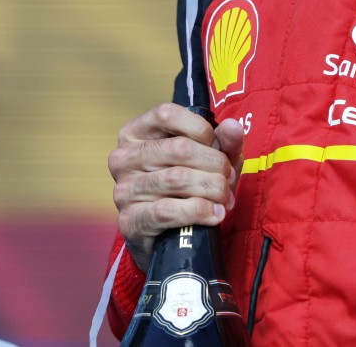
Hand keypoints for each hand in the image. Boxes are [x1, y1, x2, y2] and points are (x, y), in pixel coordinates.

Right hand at [108, 102, 244, 269]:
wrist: (169, 241)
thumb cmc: (186, 190)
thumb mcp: (208, 161)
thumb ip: (223, 142)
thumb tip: (232, 127)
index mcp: (135, 133)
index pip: (166, 114)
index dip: (201, 129)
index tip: (218, 147)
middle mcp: (123, 158)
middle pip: (179, 148)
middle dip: (215, 164)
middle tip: (228, 180)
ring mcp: (123, 189)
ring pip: (177, 178)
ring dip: (212, 189)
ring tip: (224, 199)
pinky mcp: (130, 220)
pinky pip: (168, 210)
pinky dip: (199, 211)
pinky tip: (214, 215)